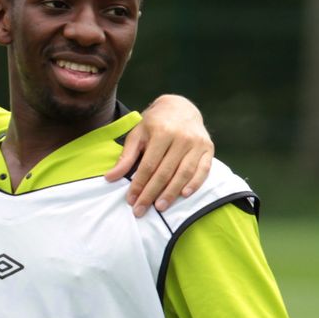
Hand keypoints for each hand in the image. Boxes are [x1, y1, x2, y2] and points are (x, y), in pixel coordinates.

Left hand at [105, 94, 212, 215]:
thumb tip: (110, 178)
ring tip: (160, 207)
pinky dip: (195, 184)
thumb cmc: (155, 123)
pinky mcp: (208, 148)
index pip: (148, 165)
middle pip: (165, 172)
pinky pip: (203, 170)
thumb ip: (126, 157)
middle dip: (151, 193)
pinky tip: (184, 195)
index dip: (139, 184)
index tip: (130, 200)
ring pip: (184, 173)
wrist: (181, 107)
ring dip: (171, 193)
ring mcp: (197, 143)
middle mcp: (181, 137)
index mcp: (162, 132)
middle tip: (141, 210)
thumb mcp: (137, 134)